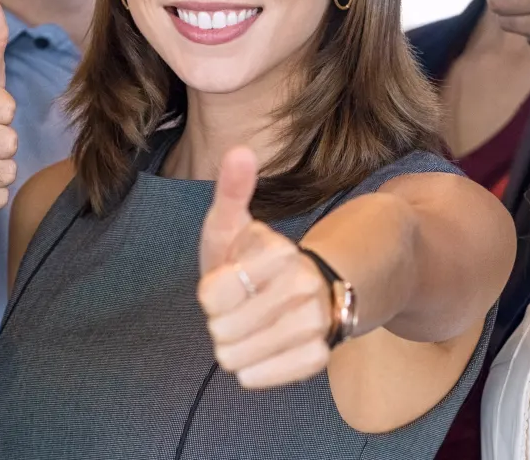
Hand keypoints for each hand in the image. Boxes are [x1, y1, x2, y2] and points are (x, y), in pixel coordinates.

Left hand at [197, 146, 333, 389]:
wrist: (304, 289)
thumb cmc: (251, 258)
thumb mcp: (233, 225)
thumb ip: (232, 192)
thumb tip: (239, 151)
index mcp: (280, 252)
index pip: (211, 295)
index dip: (211, 292)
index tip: (230, 278)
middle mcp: (304, 287)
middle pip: (221, 331)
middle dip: (221, 320)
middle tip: (241, 304)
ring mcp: (315, 323)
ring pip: (236, 359)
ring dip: (235, 345)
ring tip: (252, 325)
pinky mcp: (318, 357)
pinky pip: (257, 378)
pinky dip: (253, 368)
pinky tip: (264, 347)